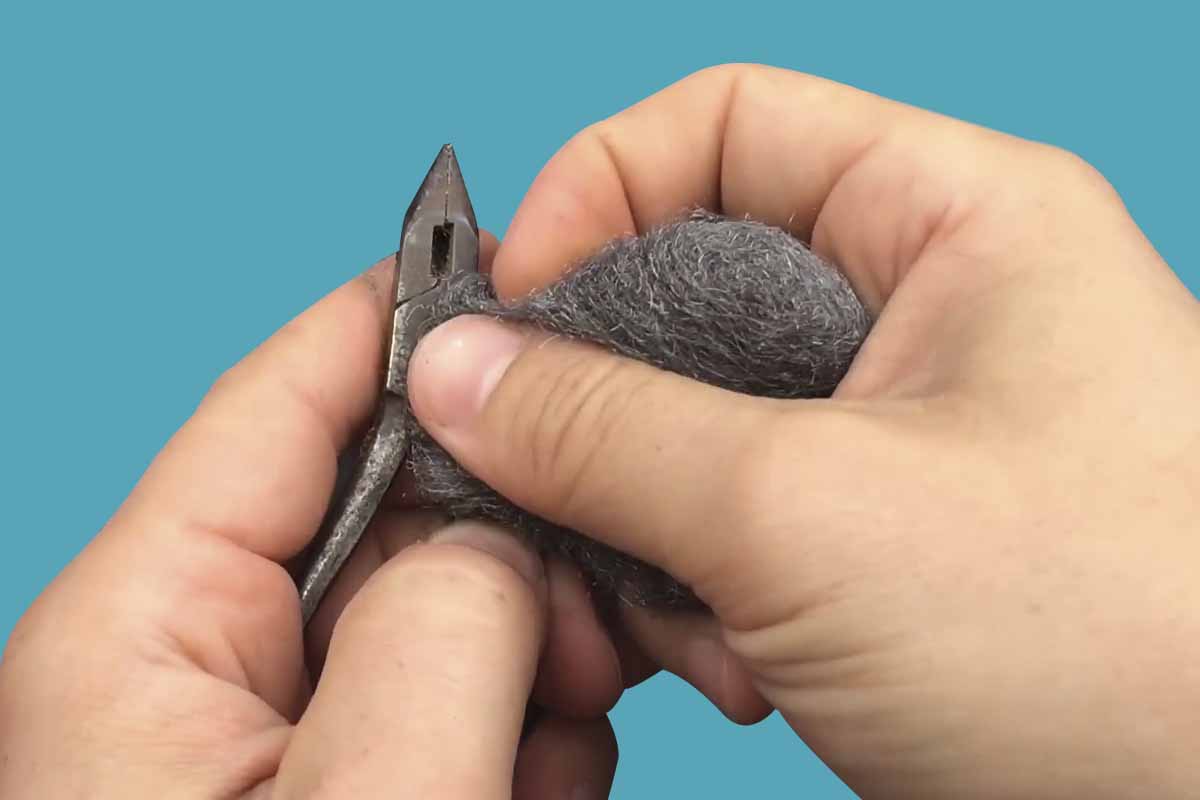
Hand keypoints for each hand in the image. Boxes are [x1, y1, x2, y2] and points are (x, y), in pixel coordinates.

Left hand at [0, 250, 619, 797]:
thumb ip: (443, 630)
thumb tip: (502, 536)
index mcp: (143, 633)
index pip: (277, 401)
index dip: (398, 320)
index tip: (509, 265)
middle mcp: (199, 660)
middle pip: (383, 502)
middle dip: (507, 540)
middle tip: (591, 617)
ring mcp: (278, 725)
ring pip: (440, 599)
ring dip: (534, 651)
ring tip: (560, 736)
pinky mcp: (343, 777)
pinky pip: (454, 689)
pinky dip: (525, 723)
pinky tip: (536, 782)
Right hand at [406, 64, 1199, 797]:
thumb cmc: (1126, 653)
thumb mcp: (812, 514)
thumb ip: (605, 430)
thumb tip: (461, 372)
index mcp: (952, 221)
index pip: (724, 127)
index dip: (593, 195)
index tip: (509, 311)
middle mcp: (923, 312)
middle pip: (686, 285)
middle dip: (602, 407)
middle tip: (550, 494)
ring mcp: (897, 432)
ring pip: (689, 424)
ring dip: (646, 529)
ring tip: (692, 628)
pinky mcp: (875, 537)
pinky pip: (727, 521)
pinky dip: (698, 594)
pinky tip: (739, 669)